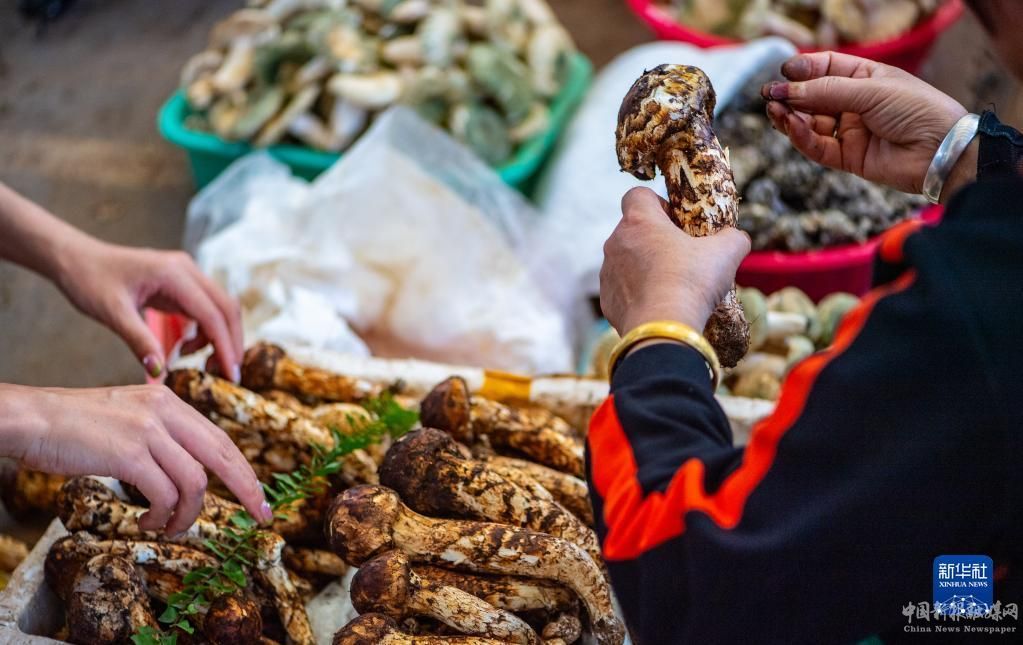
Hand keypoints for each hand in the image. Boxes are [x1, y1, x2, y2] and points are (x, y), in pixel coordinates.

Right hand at [0, 383, 271, 534]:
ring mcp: (147, 430)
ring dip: (187, 515)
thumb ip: (161, 434)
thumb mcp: (128, 417)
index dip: (243, 470)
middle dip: (246, 489)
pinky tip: (146, 522)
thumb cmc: (72, 426)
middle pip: (223, 455)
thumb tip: (190, 470)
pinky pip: (165, 494)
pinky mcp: (128, 453)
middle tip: (260, 517)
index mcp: (168, 400)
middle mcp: (164, 409)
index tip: (258, 496)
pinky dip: (162, 515)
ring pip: (195, 481)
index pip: (220, 439)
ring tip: (168, 527)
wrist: (30, 419)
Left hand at [54, 236, 242, 380]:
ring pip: (221, 309)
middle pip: (227, 309)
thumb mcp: (112, 313)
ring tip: (202, 364)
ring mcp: (187, 276)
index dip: (225, 346)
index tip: (231, 375)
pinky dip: (206, 331)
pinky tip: (186, 347)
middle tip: (228, 376)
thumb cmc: (89, 280)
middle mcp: (188, 270)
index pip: (212, 314)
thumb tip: (160, 372)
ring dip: (220, 338)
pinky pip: (207, 309)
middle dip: (232, 343)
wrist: (76, 259)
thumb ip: (139, 341)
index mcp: (174, 274)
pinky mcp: (182, 285)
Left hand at [600, 188, 749, 334]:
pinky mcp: (608, 302)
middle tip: (681, 256)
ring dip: (645, 267)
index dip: (657, 203)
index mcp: (639, 222)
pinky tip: (660, 305)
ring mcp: (608, 273)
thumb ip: (733, 237)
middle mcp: (616, 243)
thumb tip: (736, 238)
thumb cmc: (692, 282)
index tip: (676, 222)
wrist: (664, 329)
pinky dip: (638, 294)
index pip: (637, 195)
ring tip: (672, 284)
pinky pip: (623, 290)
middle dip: (655, 239)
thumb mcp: (726, 253)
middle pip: (633, 230)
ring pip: (626, 261)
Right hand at [762, 52, 972, 199]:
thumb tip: (785, 89)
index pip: (826, 68)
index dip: (803, 70)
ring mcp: (850, 131)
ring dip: (791, 118)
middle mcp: (854, 104)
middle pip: (812, 97)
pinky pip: (817, 147)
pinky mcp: (847, 158)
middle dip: (790, 96)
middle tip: (769, 96)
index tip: (783, 72)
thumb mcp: (871, 90)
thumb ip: (826, 91)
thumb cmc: (917, 110)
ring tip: (776, 112)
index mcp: (865, 78)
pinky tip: (794, 126)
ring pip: (809, 124)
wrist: (941, 151)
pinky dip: (802, 138)